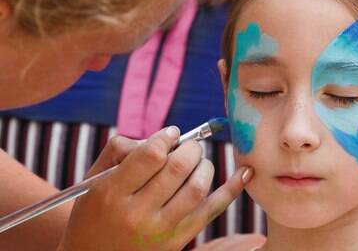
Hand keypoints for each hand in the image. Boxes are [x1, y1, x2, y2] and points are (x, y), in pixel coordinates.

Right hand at [57, 127, 252, 250]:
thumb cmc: (94, 210)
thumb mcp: (94, 178)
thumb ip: (122, 149)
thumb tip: (166, 137)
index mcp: (110, 193)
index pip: (151, 154)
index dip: (167, 137)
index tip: (171, 134)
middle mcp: (135, 214)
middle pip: (178, 168)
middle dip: (190, 148)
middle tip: (189, 145)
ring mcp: (159, 231)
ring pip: (196, 187)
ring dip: (205, 165)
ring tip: (198, 161)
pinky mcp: (177, 242)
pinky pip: (211, 211)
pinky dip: (231, 190)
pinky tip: (245, 172)